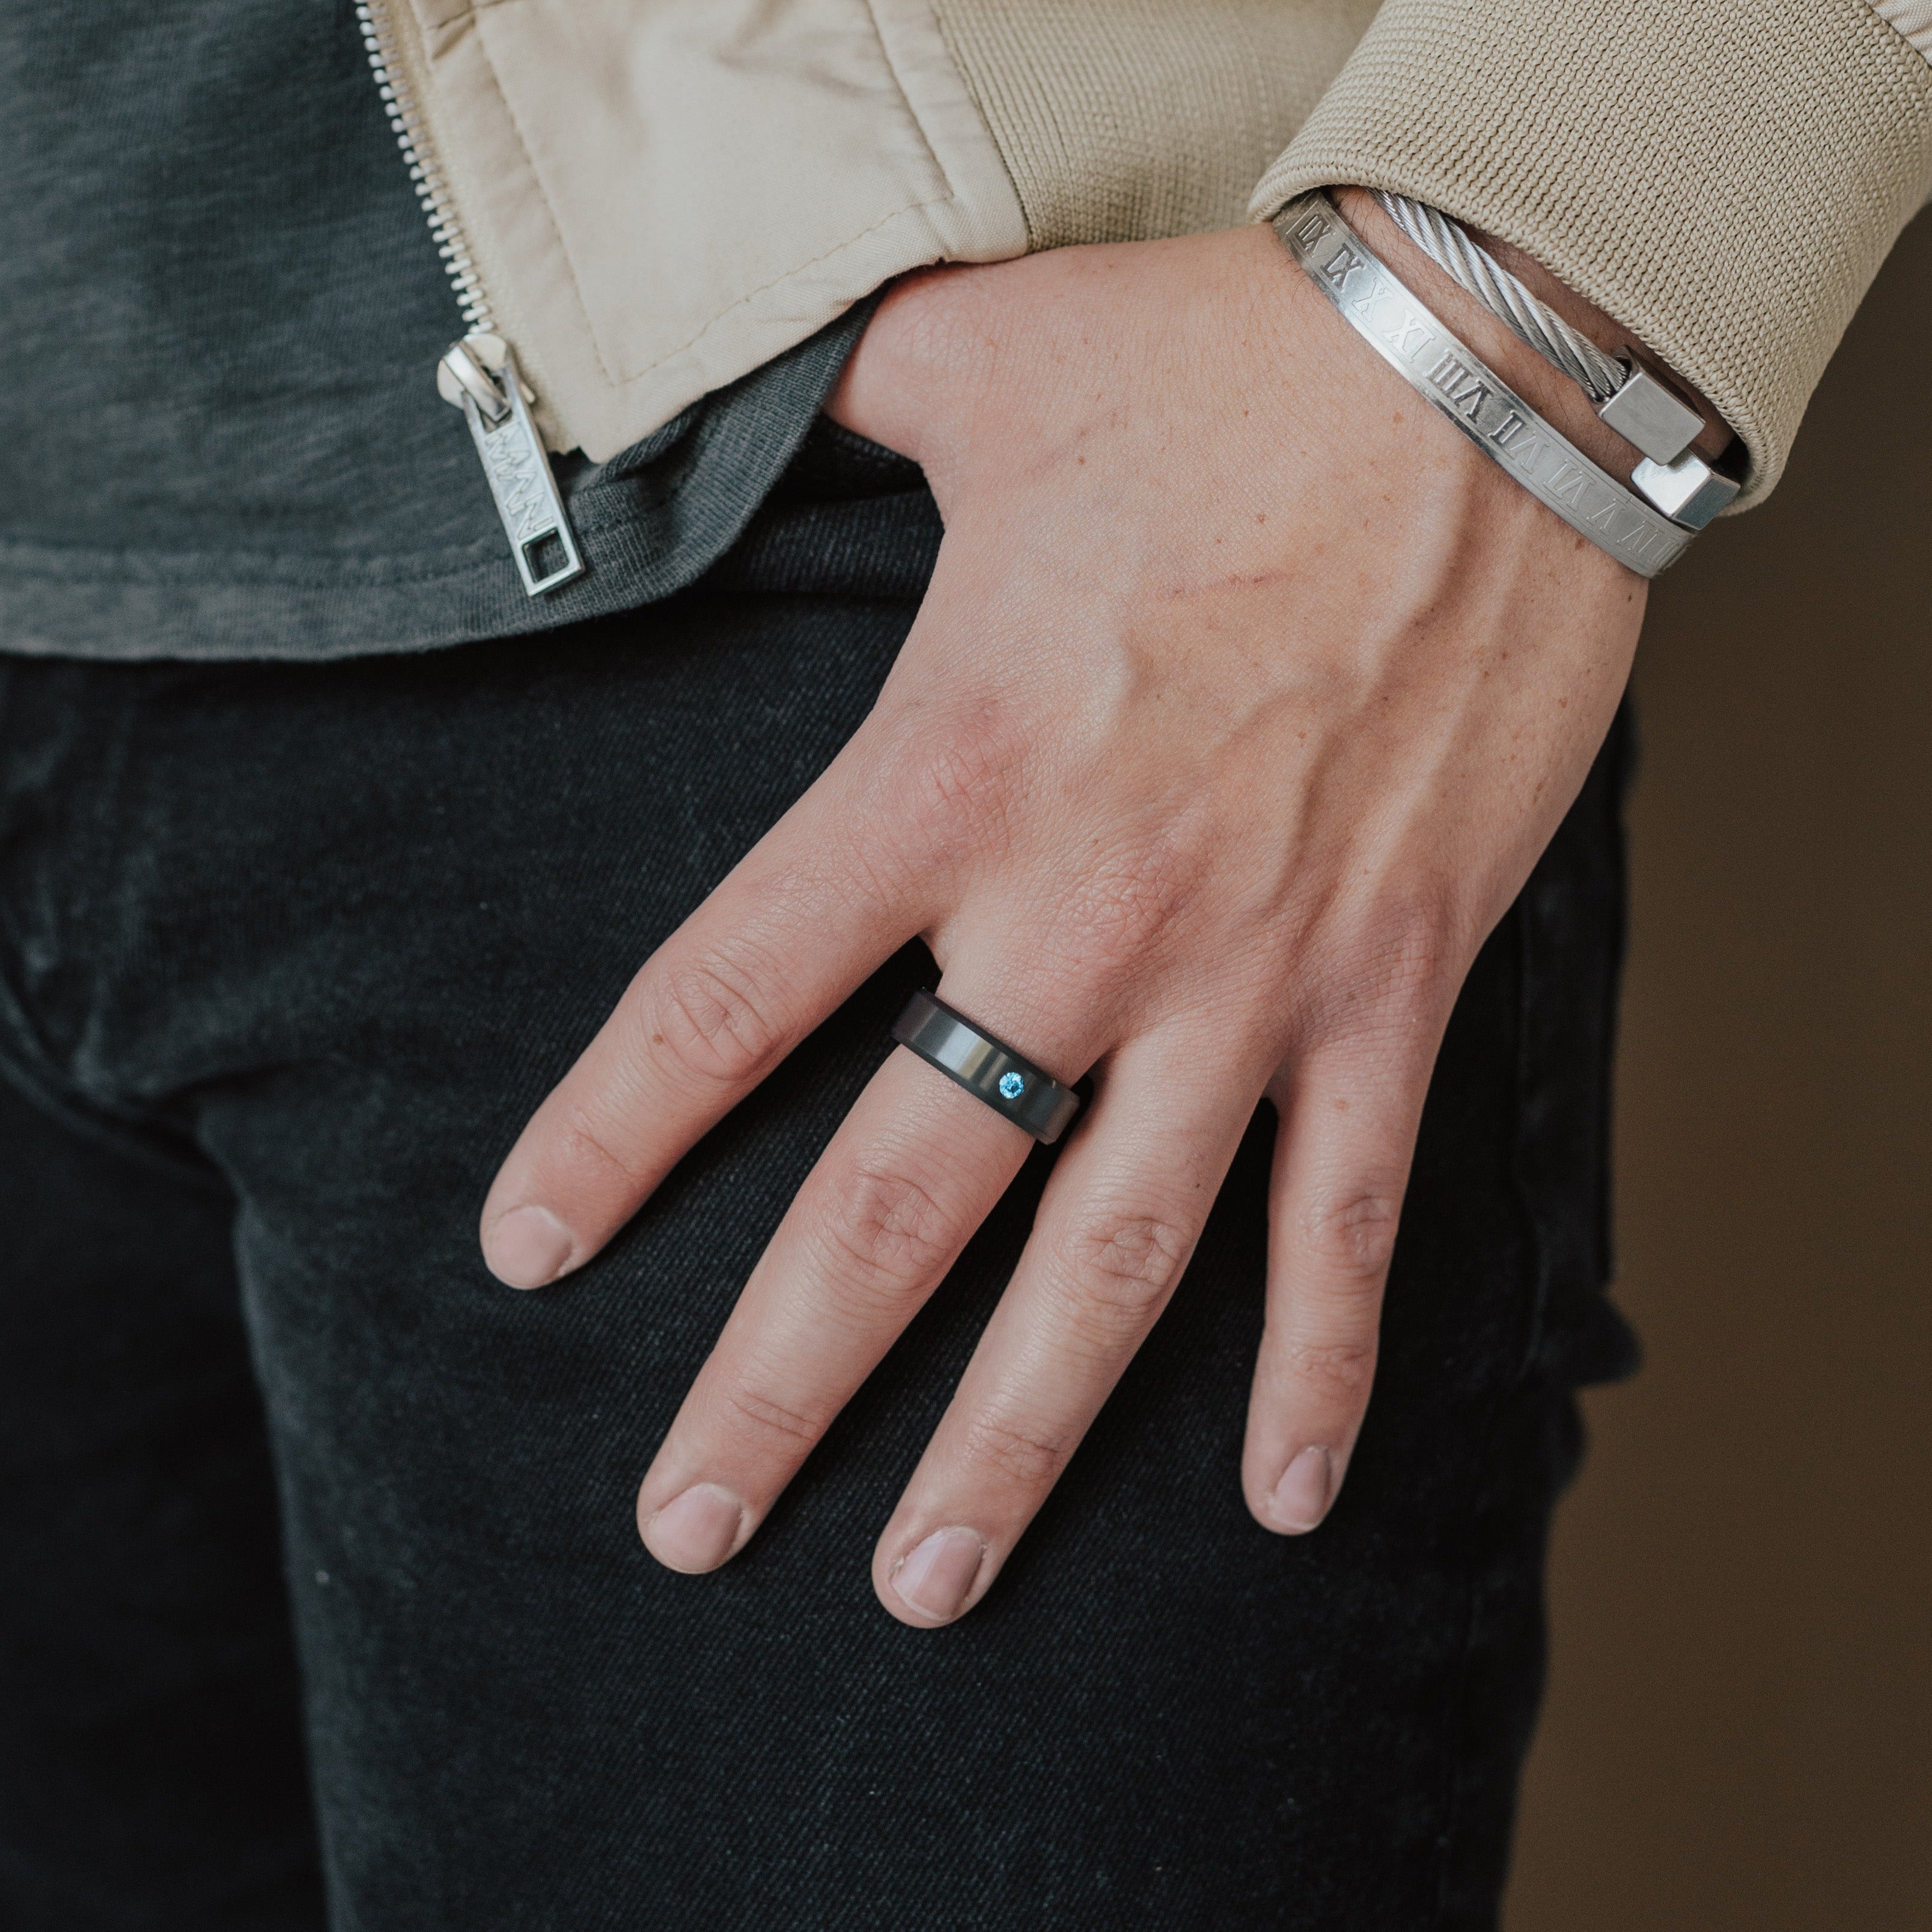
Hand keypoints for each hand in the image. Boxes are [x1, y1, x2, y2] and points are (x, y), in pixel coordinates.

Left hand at [479, 206, 1646, 1625]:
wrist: (1483, 370)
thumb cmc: (1222, 366)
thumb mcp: (980, 364)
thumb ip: (831, 396)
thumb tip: (732, 383)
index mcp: (949, 772)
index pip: (727, 996)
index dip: (614, 1137)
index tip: (532, 1251)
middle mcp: (1083, 915)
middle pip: (895, 1203)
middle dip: (780, 1379)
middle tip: (687, 1521)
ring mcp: (1249, 978)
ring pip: (1110, 1269)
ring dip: (1014, 1444)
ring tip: (920, 1583)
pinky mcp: (1393, 989)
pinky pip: (1349, 1223)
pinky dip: (1319, 1367)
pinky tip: (1285, 1500)